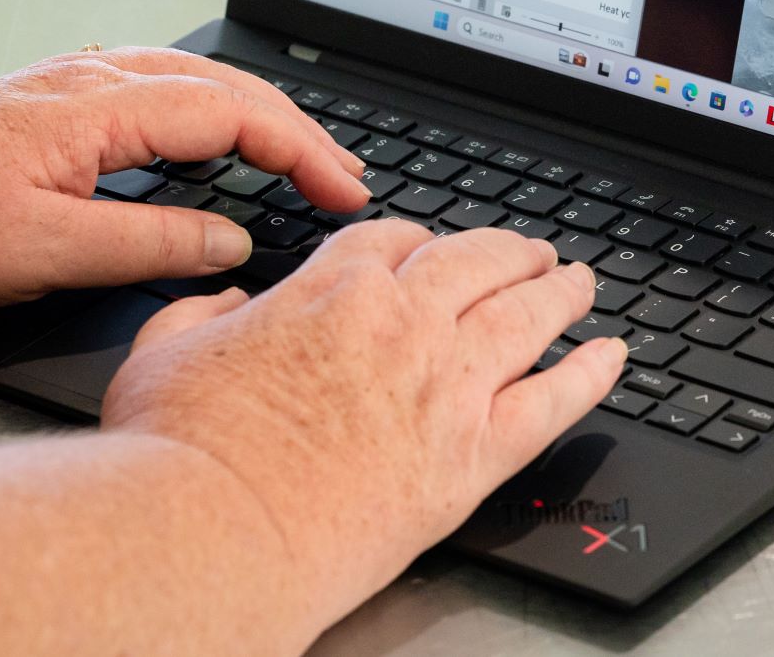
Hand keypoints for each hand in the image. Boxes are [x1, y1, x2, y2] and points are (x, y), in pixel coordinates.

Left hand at [0, 47, 370, 307]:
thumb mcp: (41, 253)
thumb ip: (148, 242)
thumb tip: (231, 237)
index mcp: (97, 109)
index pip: (232, 117)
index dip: (300, 153)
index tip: (342, 191)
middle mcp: (92, 79)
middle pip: (227, 87)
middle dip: (300, 130)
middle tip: (346, 178)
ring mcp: (75, 83)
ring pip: (198, 79)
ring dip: (262, 114)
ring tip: (305, 154)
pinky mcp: (59, 99)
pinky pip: (162, 86)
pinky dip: (215, 109)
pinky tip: (222, 133)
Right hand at [103, 223, 625, 640]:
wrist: (214, 531)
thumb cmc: (179, 454)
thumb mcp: (162, 352)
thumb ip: (201, 315)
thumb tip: (226, 302)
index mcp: (331, 290)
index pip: (393, 240)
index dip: (418, 241)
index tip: (431, 249)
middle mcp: (401, 321)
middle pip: (477, 262)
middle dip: (508, 251)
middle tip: (531, 251)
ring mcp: (447, 384)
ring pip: (527, 316)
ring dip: (560, 292)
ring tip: (580, 282)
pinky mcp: (474, 453)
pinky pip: (554, 400)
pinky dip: (591, 373)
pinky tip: (611, 356)